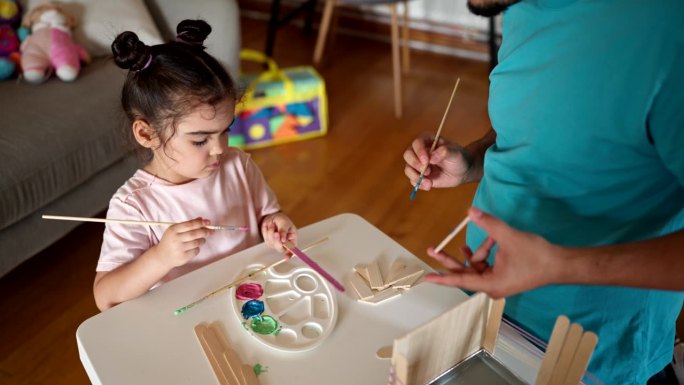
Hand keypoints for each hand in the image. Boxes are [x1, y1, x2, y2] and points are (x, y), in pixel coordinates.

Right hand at [154, 218, 211, 267]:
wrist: (162, 256)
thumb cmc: (170, 241)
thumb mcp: (175, 230)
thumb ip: (188, 224)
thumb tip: (201, 219)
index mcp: (173, 230)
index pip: (190, 225)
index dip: (200, 223)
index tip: (208, 222)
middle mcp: (175, 239)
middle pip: (194, 234)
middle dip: (205, 231)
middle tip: (211, 231)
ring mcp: (179, 249)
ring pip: (196, 243)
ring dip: (202, 240)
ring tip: (202, 239)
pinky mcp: (183, 257)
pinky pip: (195, 251)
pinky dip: (197, 248)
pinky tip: (194, 247)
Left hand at [261, 212, 296, 252]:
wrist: (273, 217)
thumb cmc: (282, 220)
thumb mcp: (285, 223)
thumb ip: (284, 231)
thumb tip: (283, 240)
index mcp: (292, 239)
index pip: (292, 249)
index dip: (290, 254)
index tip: (286, 257)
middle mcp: (285, 243)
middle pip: (280, 248)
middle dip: (277, 240)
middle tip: (276, 233)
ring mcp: (276, 244)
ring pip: (272, 243)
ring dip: (271, 232)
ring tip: (272, 224)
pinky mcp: (269, 242)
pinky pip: (266, 239)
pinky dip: (266, 232)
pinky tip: (269, 227)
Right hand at [403, 132, 472, 190]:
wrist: (462, 172)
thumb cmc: (459, 158)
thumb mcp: (456, 153)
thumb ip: (445, 152)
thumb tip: (432, 158)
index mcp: (428, 140)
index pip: (417, 142)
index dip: (419, 151)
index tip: (427, 160)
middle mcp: (420, 151)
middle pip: (408, 154)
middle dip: (415, 164)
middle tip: (427, 171)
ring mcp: (418, 164)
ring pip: (408, 168)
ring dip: (416, 176)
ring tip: (429, 183)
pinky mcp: (419, 175)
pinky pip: (413, 180)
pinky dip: (419, 184)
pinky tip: (429, 185)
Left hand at [425, 208, 561, 297]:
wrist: (561, 264)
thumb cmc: (536, 255)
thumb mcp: (508, 237)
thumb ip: (488, 224)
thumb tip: (470, 211)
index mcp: (491, 284)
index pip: (459, 280)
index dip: (441, 277)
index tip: (426, 277)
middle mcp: (492, 287)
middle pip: (464, 272)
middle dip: (451, 258)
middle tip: (432, 249)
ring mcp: (499, 282)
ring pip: (477, 265)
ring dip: (479, 250)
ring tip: (492, 237)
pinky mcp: (505, 276)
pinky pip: (487, 265)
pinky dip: (486, 253)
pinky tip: (490, 240)